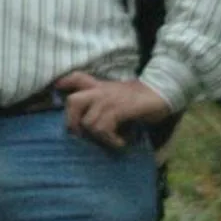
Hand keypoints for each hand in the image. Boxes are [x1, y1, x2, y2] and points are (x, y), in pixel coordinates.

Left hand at [55, 72, 170, 149]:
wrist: (163, 93)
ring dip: (99, 136)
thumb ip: (101, 102)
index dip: (63, 83)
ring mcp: (109, 99)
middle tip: (80, 134)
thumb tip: (86, 123)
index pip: (76, 78)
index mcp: (99, 86)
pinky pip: (103, 128)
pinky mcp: (119, 109)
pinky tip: (120, 142)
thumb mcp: (116, 96)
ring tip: (112, 139)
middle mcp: (100, 91)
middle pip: (73, 101)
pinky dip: (110, 139)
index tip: (57, 89)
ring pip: (88, 121)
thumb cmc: (139, 99)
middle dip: (72, 121)